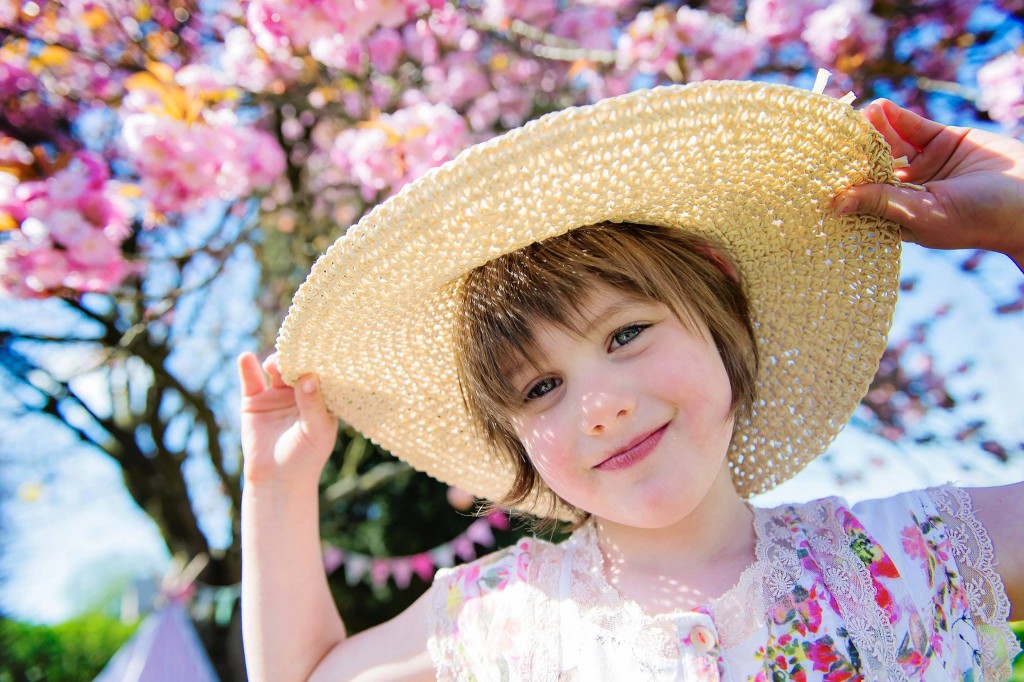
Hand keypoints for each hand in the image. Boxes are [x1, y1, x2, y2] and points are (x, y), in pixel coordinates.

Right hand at [238, 351, 336, 487]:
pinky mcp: (254, 400)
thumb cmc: (306, 457)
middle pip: (298, 366)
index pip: (322, 373)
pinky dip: (248, 367)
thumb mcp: (316, 430)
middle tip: (295, 354)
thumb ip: (313, 404)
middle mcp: (300, 392)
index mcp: (321, 397)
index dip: (320, 361)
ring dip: (276, 362)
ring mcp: (277, 394)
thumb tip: (308, 377)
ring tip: (275, 365)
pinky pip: (251, 379)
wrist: (277, 479)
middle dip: (297, 358)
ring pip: (276, 369)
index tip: (319, 349)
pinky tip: (246, 358)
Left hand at [835, 99, 1023, 271]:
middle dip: (853, 152)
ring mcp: (924, 165)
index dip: (843, 182)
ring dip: (872, 131)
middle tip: (829, 136)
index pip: (862, 196)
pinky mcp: (942, 141)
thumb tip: (836, 204)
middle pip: (871, 167)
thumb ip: (881, 202)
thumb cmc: (976, 218)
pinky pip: (912, 128)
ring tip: (855, 118)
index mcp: (898, 215)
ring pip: (889, 145)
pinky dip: (896, 117)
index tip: (818, 169)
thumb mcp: (923, 212)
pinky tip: (879, 108)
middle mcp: (907, 190)